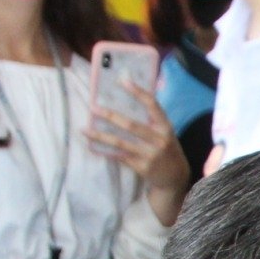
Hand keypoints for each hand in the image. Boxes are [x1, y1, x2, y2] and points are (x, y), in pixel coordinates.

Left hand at [86, 78, 190, 224]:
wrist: (175, 177)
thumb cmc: (165, 149)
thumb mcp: (165, 133)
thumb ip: (151, 119)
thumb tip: (125, 98)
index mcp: (166, 127)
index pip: (152, 105)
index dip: (138, 92)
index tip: (122, 81)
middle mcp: (160, 140)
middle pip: (131, 125)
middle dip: (110, 115)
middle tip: (93, 107)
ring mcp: (151, 155)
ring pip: (121, 143)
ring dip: (101, 136)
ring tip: (84, 130)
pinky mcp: (142, 167)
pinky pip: (119, 157)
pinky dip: (105, 151)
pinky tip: (93, 146)